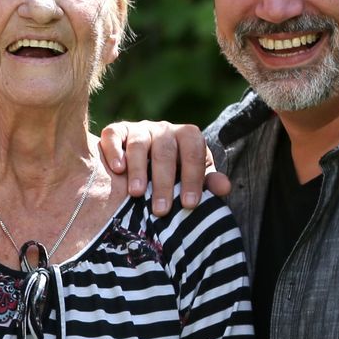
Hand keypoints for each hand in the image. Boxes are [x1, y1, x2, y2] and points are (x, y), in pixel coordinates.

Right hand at [96, 120, 229, 215]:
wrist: (144, 161)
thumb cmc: (174, 174)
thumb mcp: (193, 178)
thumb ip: (207, 182)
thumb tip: (225, 188)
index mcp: (187, 137)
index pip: (193, 151)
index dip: (192, 177)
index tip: (189, 204)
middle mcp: (164, 129)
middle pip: (165, 150)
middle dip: (164, 182)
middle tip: (161, 210)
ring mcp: (139, 128)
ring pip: (139, 143)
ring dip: (138, 169)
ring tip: (137, 194)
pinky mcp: (117, 131)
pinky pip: (113, 135)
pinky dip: (115, 150)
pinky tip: (117, 170)